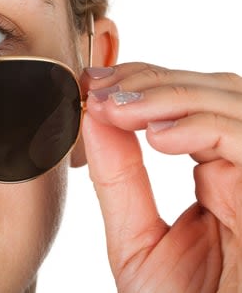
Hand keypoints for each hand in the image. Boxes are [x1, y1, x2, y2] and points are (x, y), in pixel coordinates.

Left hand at [81, 63, 241, 291]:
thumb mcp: (138, 240)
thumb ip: (120, 178)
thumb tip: (94, 115)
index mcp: (221, 182)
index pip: (193, 106)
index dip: (146, 84)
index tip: (94, 85)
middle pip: (218, 93)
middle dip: (154, 80)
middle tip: (101, 88)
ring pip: (236, 105)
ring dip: (171, 95)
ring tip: (119, 108)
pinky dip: (203, 127)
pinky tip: (158, 137)